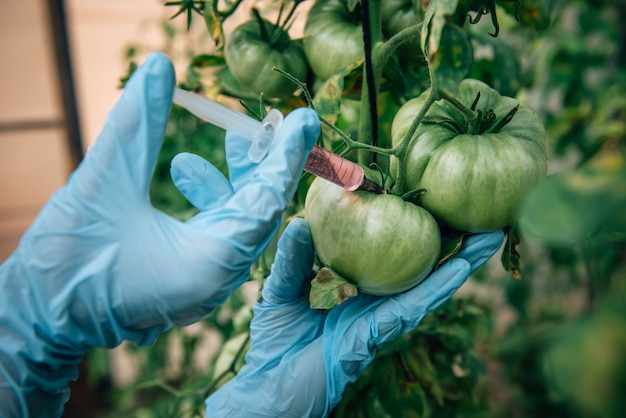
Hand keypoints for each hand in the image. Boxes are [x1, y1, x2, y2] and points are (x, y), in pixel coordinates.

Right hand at [0, 53, 318, 415]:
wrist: (40, 316)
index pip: (266, 201)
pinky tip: (187, 170)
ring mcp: (205, 281)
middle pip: (260, 211)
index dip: (285, 155)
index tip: (304, 119)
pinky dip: (214, 199)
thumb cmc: (67, 260)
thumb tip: (160, 66)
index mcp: (209, 264)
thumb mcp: (103, 182)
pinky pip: (217, 232)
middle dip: (266, 163)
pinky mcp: (189, 277)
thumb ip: (135, 124)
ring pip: (238, 221)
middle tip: (272, 121)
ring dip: (236, 178)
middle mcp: (218, 279)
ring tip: (231, 135)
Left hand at [205, 218, 503, 416]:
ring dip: (460, 261)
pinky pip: (412, 306)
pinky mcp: (377, 333)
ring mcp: (380, 316)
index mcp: (355, 283)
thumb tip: (300, 222)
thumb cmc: (278, 338)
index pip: (387, 250)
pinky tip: (461, 268)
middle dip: (451, 241)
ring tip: (489, 236)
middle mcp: (375, 298)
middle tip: (481, 213)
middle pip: (419, 265)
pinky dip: (438, 287)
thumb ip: (293, 258)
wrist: (270, 384)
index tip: (429, 198)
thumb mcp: (281, 288)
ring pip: (428, 284)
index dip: (410, 226)